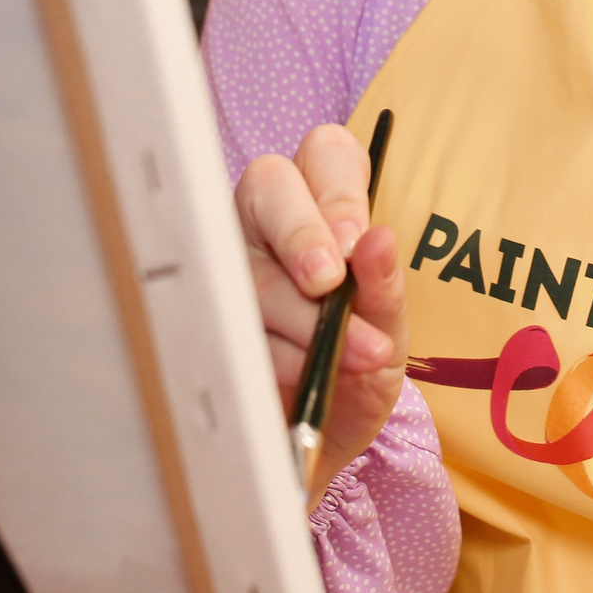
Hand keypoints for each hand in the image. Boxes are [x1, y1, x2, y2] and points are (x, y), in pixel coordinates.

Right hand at [236, 124, 407, 502]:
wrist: (325, 438)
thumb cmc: (359, 364)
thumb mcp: (388, 330)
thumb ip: (384, 289)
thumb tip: (378, 240)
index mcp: (324, 202)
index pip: (326, 154)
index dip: (338, 189)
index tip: (358, 241)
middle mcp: (269, 220)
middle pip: (267, 182)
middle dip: (300, 231)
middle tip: (328, 283)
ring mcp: (230, 262)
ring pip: (246, 259)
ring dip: (297, 312)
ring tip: (345, 354)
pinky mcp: (203, 314)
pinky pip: (225, 317)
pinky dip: (272, 349)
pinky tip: (299, 370)